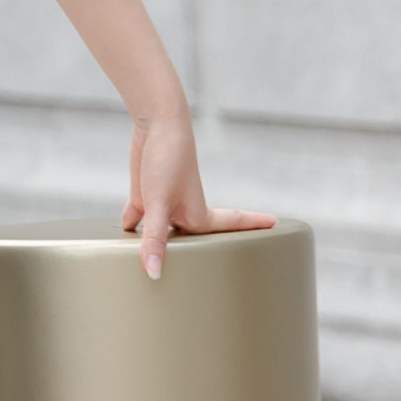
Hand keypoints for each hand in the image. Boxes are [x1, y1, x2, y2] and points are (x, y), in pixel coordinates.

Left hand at [123, 108, 273, 281]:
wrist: (153, 124)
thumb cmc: (167, 161)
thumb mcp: (159, 204)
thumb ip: (154, 239)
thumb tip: (153, 274)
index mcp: (198, 218)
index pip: (230, 227)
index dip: (252, 227)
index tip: (275, 225)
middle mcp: (183, 213)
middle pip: (192, 240)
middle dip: (199, 254)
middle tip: (210, 276)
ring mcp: (163, 205)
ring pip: (162, 233)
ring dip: (158, 246)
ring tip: (159, 268)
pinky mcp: (143, 197)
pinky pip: (137, 221)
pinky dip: (132, 229)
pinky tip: (125, 239)